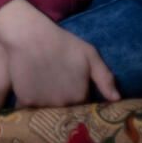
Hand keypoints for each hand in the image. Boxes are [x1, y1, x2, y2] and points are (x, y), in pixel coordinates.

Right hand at [0, 0, 119, 107]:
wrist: (29, 34)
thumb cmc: (61, 42)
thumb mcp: (89, 54)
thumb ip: (105, 78)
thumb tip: (116, 99)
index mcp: (80, 96)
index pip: (82, 105)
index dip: (77, 94)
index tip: (71, 83)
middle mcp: (63, 104)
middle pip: (64, 108)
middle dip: (62, 98)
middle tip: (55, 80)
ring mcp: (43, 104)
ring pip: (46, 108)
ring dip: (46, 99)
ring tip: (42, 80)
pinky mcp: (25, 100)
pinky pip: (29, 106)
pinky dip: (30, 99)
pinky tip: (30, 84)